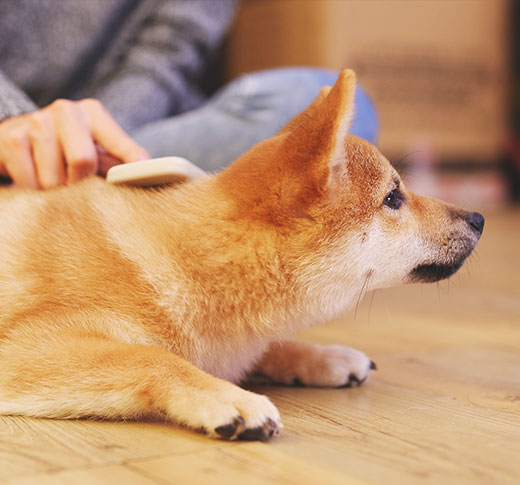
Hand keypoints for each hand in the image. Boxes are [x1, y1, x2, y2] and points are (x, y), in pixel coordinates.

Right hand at [0, 98, 149, 188]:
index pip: (119, 142)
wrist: (19, 138)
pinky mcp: (11, 136)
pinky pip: (28, 181)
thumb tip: (148, 178)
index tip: (144, 173)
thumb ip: (119, 164)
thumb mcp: (96, 150)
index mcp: (94, 113)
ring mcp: (36, 121)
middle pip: (82, 160)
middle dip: (80, 184)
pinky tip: (34, 183)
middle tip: (77, 189)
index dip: (133, 160)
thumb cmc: (68, 148)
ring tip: (55, 184)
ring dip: (55, 192)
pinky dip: (33, 191)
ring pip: (54, 178)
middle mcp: (66, 110)